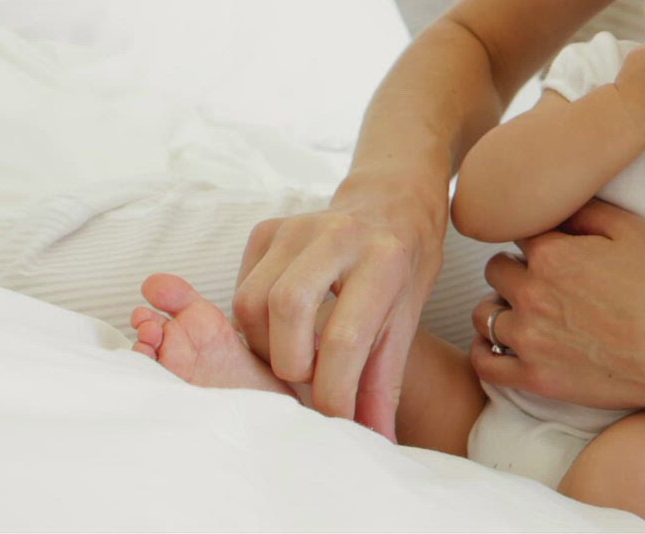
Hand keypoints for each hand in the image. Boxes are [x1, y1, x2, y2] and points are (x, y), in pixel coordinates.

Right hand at [231, 175, 445, 440]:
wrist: (391, 203)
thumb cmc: (403, 267)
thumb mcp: (405, 320)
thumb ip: (383, 384)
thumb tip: (376, 441)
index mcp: (385, 259)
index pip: (345, 338)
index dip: (334, 392)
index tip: (335, 417)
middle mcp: (339, 234)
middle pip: (286, 309)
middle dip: (292, 362)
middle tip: (312, 374)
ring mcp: (297, 226)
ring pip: (252, 302)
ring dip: (269, 345)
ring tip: (299, 351)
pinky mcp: (268, 228)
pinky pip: (240, 287)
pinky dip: (254, 321)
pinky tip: (284, 325)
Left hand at [473, 199, 644, 415]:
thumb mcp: (633, 230)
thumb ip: (587, 210)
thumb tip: (557, 205)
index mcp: (553, 255)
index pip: (519, 233)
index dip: (537, 238)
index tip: (551, 248)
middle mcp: (533, 294)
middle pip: (496, 269)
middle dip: (514, 268)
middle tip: (539, 278)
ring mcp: (530, 339)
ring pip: (484, 313)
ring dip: (498, 305)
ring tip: (520, 310)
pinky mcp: (535, 378)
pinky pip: (485, 363)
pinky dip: (485, 350)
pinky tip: (499, 344)